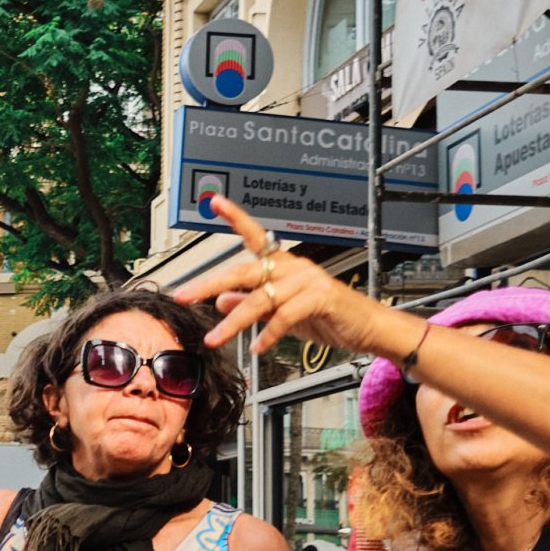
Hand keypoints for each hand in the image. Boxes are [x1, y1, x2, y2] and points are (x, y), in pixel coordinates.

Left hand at [171, 195, 402, 356]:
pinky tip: (257, 348)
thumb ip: (252, 304)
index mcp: (281, 264)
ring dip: (233, 323)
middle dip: (209, 284)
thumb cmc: (326, 315)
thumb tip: (220, 300)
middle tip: (184, 296)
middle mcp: (292, 266)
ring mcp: (307, 280)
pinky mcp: (320, 297)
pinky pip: (284, 316)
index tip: (214, 202)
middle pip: (243, 270)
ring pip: (259, 299)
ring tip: (214, 339)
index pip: (254, 235)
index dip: (235, 217)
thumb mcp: (280, 312)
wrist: (366, 327)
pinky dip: (268, 334)